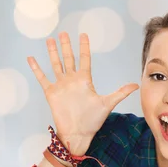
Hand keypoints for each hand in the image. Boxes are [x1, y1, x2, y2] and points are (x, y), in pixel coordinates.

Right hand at [27, 32, 139, 154]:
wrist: (78, 134)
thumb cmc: (93, 121)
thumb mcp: (108, 104)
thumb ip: (120, 92)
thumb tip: (136, 85)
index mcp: (85, 80)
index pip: (85, 59)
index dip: (84, 47)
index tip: (83, 34)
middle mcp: (72, 80)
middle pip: (69, 58)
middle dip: (66, 45)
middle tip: (63, 32)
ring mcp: (61, 85)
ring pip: (56, 64)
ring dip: (53, 52)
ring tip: (50, 40)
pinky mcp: (51, 93)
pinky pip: (42, 78)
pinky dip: (36, 68)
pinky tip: (31, 58)